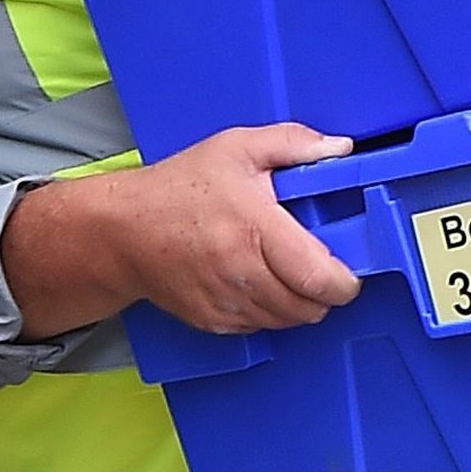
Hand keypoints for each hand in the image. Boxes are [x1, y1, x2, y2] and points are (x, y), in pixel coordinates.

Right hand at [2, 122, 361, 339]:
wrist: (122, 230)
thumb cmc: (180, 186)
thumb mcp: (236, 147)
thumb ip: (292, 143)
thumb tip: (341, 148)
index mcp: (256, 229)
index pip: (318, 278)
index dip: (345, 281)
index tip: (349, 270)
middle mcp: (243, 272)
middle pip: (309, 307)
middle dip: (324, 291)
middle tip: (318, 265)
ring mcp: (227, 302)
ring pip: (287, 321)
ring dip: (297, 303)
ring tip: (287, 270)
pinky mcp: (213, 321)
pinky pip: (259, 327)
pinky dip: (268, 311)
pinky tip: (257, 281)